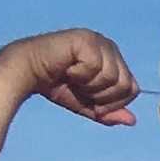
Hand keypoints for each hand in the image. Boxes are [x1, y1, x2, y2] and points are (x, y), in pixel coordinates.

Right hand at [16, 30, 137, 126]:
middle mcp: (110, 47)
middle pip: (126, 85)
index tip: (88, 96)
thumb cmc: (56, 85)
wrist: (26, 71)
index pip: (133, 89)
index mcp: (114, 60)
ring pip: (113, 78)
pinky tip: (66, 67)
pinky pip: (96, 68)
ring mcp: (99, 41)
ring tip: (72, 76)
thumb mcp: (87, 104)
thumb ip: (109, 112)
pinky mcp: (86, 39)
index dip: (112, 103)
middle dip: (101, 96)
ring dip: (89, 85)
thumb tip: (133, 121)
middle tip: (78, 86)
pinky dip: (80, 74)